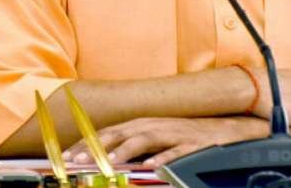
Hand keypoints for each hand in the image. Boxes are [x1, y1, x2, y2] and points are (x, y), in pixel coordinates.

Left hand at [63, 116, 267, 166]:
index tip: (65, 156)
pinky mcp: (191, 143)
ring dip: (124, 151)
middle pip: (119, 133)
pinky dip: (162, 158)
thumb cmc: (186, 135)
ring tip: (108, 163)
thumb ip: (133, 145)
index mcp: (142, 124)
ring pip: (143, 140)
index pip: (108, 132)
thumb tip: (106, 156)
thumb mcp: (156, 137)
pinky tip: (151, 166)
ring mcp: (172, 133)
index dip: (86, 143)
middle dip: (95, 147)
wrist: (225, 129)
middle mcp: (154, 125)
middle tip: (76, 160)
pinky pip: (175, 151)